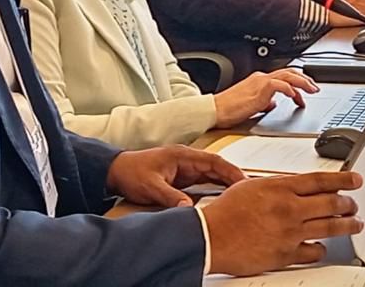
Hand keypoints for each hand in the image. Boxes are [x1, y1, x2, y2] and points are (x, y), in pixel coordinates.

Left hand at [106, 146, 244, 208]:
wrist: (115, 171)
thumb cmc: (131, 172)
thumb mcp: (151, 187)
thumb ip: (171, 197)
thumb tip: (189, 209)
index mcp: (182, 156)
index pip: (214, 162)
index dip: (231, 171)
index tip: (244, 182)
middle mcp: (186, 160)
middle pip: (217, 168)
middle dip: (233, 179)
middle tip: (250, 192)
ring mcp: (184, 169)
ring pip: (212, 176)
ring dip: (226, 184)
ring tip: (241, 197)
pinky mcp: (181, 178)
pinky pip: (203, 183)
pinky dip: (214, 189)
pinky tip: (223, 199)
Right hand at [203, 171, 363, 275]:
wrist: (210, 237)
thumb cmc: (225, 212)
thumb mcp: (251, 186)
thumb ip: (276, 186)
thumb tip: (293, 187)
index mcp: (280, 188)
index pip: (320, 180)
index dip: (343, 180)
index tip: (354, 180)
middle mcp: (289, 208)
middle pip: (332, 203)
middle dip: (348, 204)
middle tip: (354, 204)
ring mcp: (290, 232)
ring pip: (330, 227)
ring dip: (347, 225)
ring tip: (354, 224)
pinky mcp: (286, 254)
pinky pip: (314, 251)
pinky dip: (322, 248)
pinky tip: (323, 247)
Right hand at [214, 69, 319, 127]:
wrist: (215, 110)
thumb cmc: (229, 109)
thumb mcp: (252, 105)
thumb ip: (264, 102)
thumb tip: (274, 104)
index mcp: (260, 80)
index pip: (284, 77)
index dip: (298, 84)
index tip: (304, 94)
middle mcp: (261, 78)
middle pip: (289, 72)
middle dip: (305, 79)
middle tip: (315, 88)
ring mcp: (260, 82)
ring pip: (287, 75)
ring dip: (302, 82)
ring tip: (312, 90)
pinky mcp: (259, 89)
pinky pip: (278, 85)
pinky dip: (289, 88)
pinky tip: (295, 95)